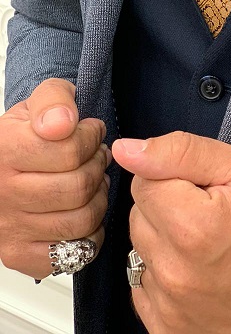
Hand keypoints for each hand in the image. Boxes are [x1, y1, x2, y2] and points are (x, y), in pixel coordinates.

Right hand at [0, 79, 109, 278]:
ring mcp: (9, 228)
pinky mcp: (18, 254)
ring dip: (98, 199)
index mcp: (5, 149)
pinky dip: (90, 234)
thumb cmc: (30, 130)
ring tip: (92, 183)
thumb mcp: (42, 99)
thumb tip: (61, 122)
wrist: (5, 158)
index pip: (72, 150)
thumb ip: (54, 100)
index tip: (91, 132)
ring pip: (81, 220)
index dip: (92, 138)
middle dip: (98, 168)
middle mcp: (3, 192)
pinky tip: (82, 212)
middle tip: (96, 158)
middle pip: (78, 186)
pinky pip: (75, 253)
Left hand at [112, 132, 230, 333]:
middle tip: (209, 212)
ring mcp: (168, 304)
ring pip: (139, 247)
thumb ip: (182, 152)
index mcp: (192, 225)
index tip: (206, 188)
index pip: (143, 180)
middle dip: (167, 205)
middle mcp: (174, 270)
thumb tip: (127, 149)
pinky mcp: (165, 326)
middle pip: (139, 213)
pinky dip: (164, 271)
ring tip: (204, 242)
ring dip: (164, 238)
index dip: (174, 176)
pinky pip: (142, 283)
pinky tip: (196, 269)